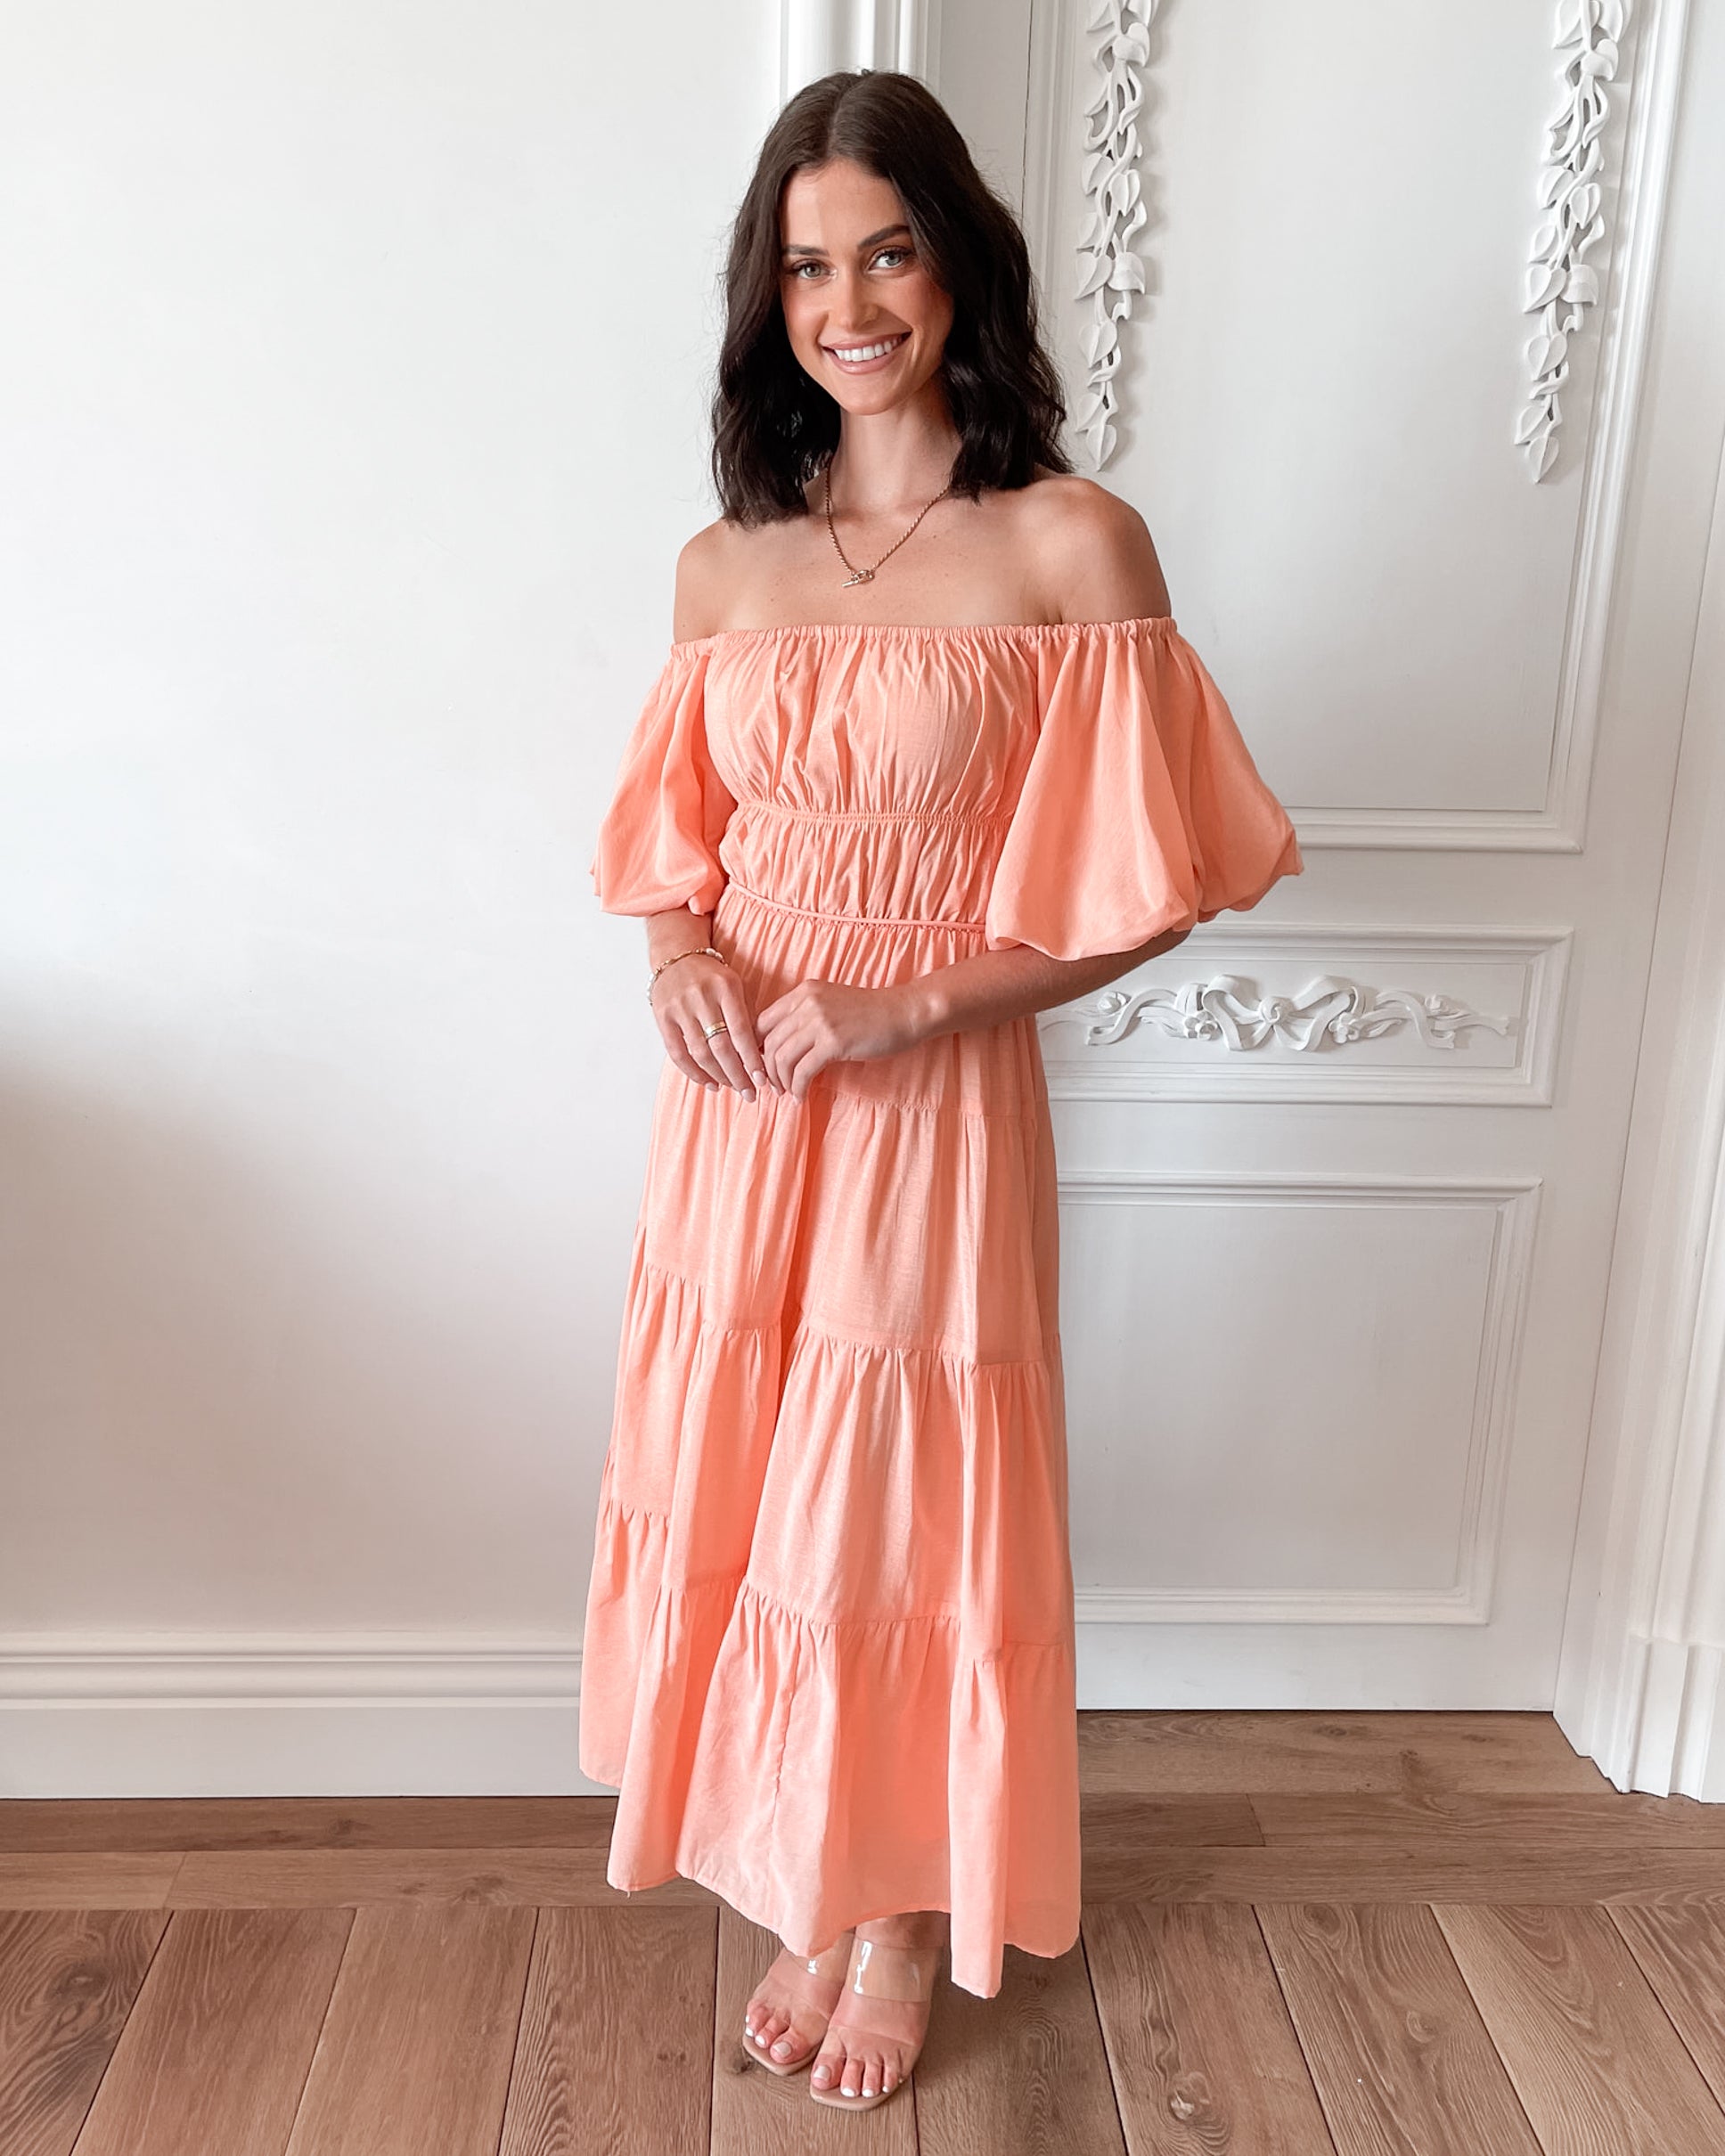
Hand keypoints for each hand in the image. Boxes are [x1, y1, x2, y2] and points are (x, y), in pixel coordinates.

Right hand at [650, 954, 776, 1098]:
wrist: (676, 957)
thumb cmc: (712, 976)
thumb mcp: (735, 986)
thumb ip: (746, 1016)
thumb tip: (760, 1056)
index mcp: (725, 987)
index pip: (741, 1031)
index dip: (751, 1059)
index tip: (762, 1080)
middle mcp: (701, 997)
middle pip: (721, 1046)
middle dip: (738, 1075)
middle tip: (750, 1094)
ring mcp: (680, 1008)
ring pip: (700, 1053)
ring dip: (718, 1076)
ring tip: (733, 1088)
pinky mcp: (663, 1017)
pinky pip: (678, 1053)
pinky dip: (694, 1072)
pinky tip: (708, 1083)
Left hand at [754, 980, 924, 1099]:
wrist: (904, 1012)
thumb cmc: (870, 1014)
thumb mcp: (830, 1005)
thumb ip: (804, 1017)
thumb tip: (777, 1048)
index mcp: (803, 992)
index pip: (762, 1022)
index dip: (757, 1049)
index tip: (765, 1068)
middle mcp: (807, 1003)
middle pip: (768, 1042)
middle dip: (767, 1070)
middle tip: (775, 1087)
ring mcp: (820, 1021)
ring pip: (781, 1058)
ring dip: (781, 1082)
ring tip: (788, 1094)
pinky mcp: (834, 1041)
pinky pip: (802, 1071)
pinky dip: (798, 1088)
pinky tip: (802, 1097)